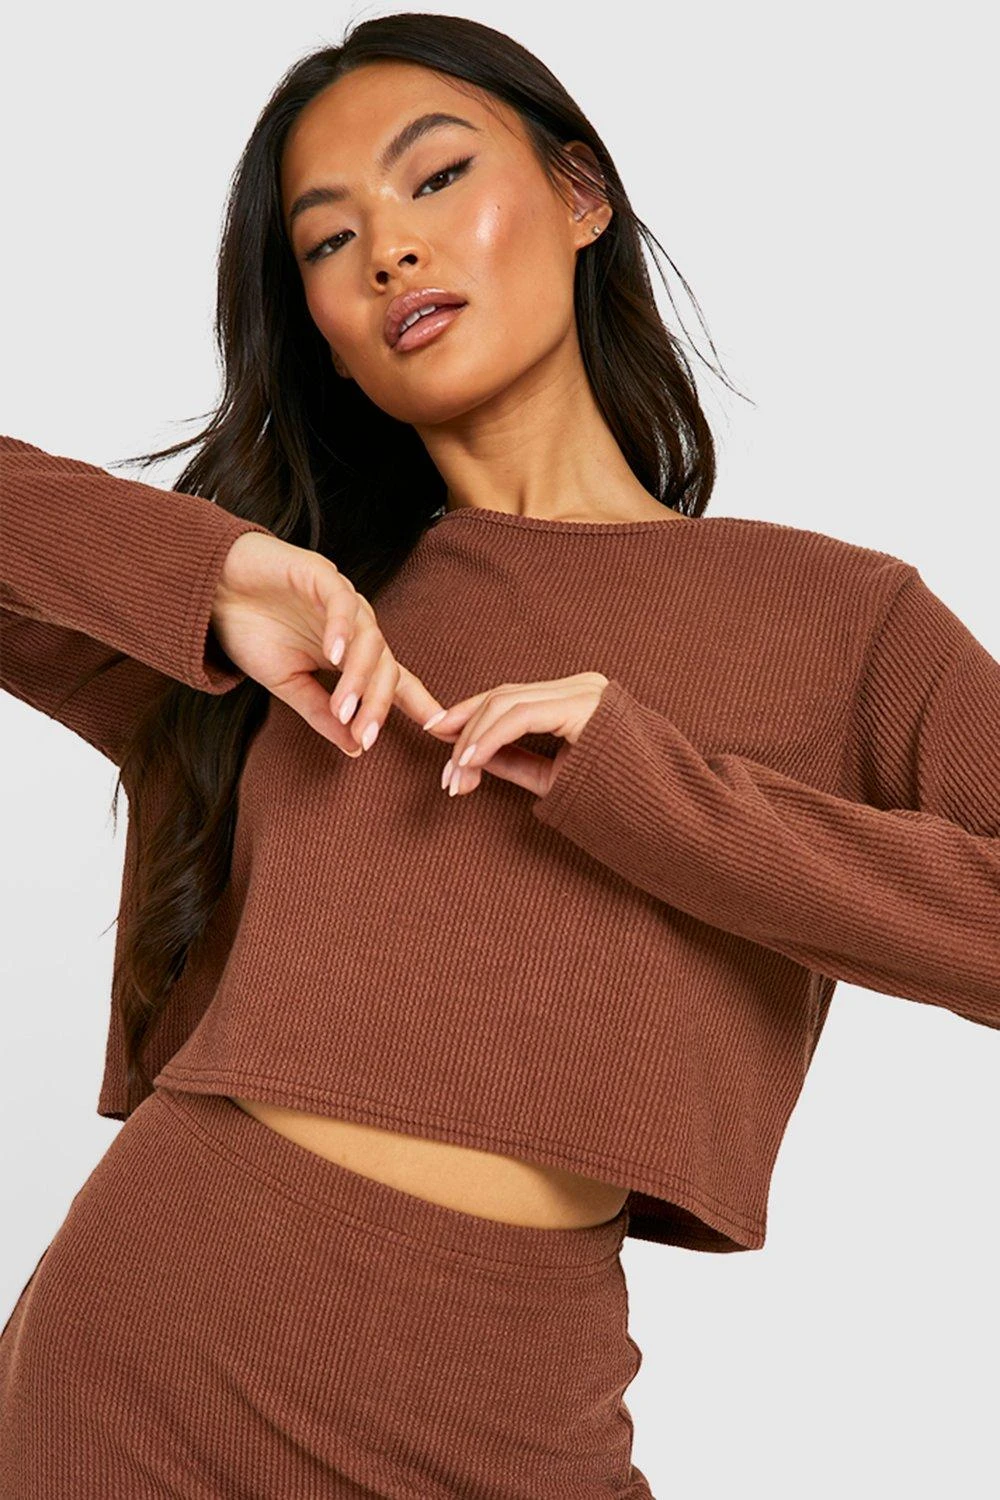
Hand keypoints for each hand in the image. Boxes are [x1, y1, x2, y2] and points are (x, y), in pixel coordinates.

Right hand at [211, 532, 444, 756]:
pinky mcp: (321, 576)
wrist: (212, 589)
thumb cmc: (250, 631)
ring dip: (358, 676)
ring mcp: (342, 601)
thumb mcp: (286, 684)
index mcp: (351, 653)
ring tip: (343, 705)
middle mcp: (356, 627)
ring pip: (370, 639)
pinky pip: (342, 602)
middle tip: (364, 735)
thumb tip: (354, 748)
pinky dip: (342, 629)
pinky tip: (333, 654)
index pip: (393, 680)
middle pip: (385, 666)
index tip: (440, 730)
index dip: (418, 703)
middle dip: (378, 704)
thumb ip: (320, 712)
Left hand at [421, 672, 609, 796]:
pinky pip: (522, 715)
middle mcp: (582, 686)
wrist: (670, 819)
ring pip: (506, 703)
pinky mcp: (585, 707)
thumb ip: (516, 761)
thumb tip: (472, 754)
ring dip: (472, 742)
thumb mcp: (555, 777)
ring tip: (456, 779)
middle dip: (464, 735)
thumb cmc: (618, 802)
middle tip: (446, 778)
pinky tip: (472, 761)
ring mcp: (586, 692)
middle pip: (502, 697)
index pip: (509, 698)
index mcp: (577, 697)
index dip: (467, 718)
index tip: (438, 743)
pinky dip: (490, 738)